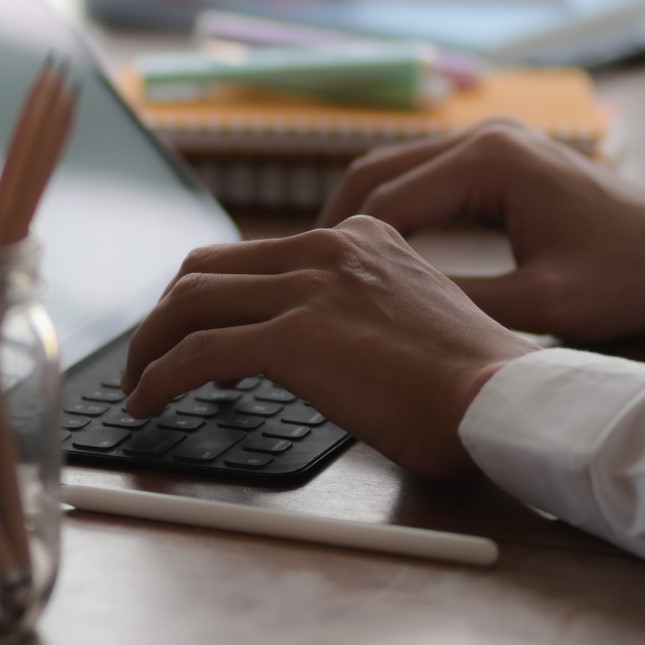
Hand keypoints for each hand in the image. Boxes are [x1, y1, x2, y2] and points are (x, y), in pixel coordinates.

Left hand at [121, 216, 538, 477]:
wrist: (505, 398)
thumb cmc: (476, 381)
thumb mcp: (416, 314)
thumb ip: (362, 312)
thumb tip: (324, 349)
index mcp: (359, 238)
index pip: (255, 253)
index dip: (214, 295)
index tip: (200, 332)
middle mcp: (327, 249)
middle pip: (207, 268)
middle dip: (168, 314)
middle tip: (154, 356)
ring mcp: (307, 289)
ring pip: (188, 304)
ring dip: (149, 347)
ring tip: (139, 385)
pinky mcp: (291, 339)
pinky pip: (195, 354)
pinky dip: (158, 379)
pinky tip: (149, 406)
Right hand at [317, 118, 644, 341]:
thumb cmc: (629, 278)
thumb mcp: (541, 303)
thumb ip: (459, 300)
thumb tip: (383, 314)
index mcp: (490, 163)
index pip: (386, 201)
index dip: (339, 250)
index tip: (303, 291)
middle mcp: (484, 137)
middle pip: (375, 172)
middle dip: (333, 226)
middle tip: (299, 280)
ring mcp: (492, 141)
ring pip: (394, 170)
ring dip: (359, 216)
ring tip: (325, 271)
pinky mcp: (499, 157)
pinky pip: (425, 178)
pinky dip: (394, 212)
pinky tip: (377, 257)